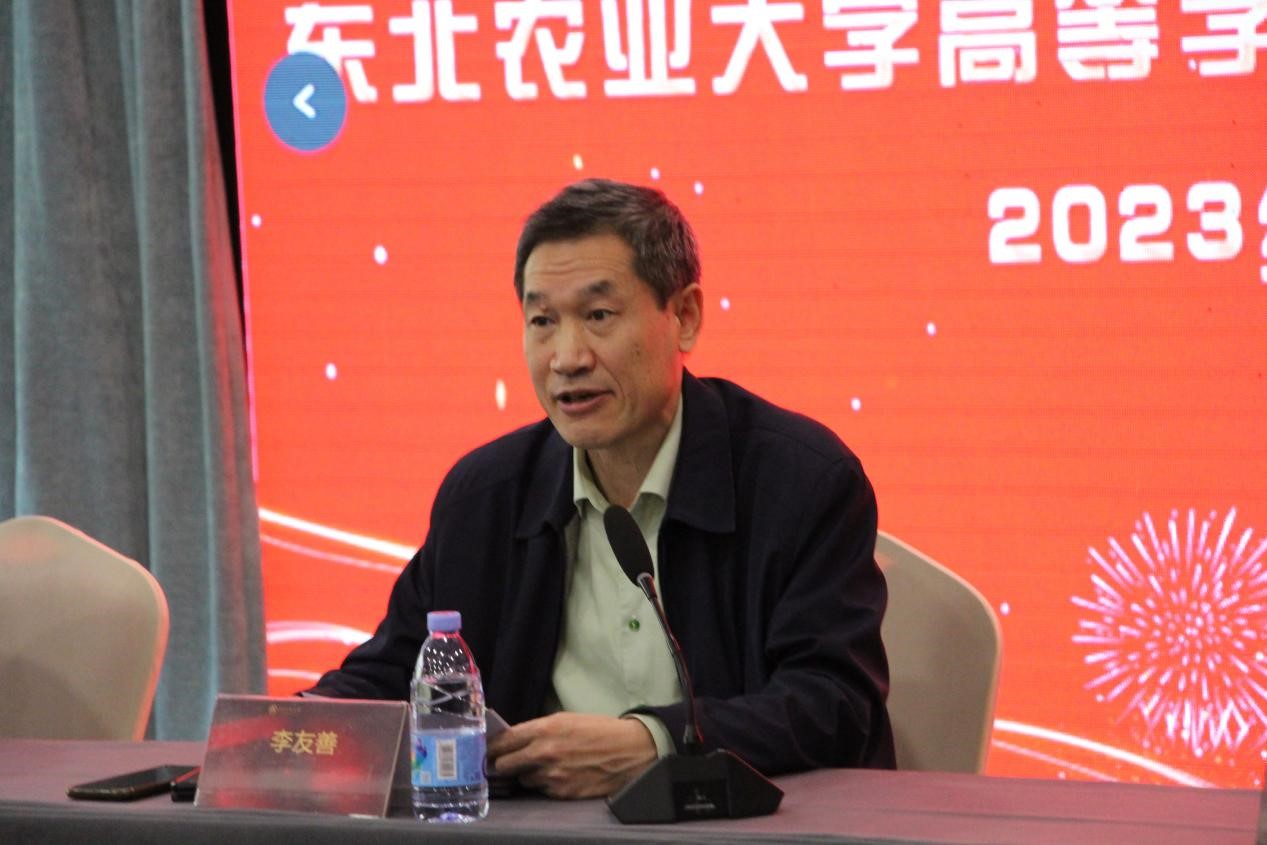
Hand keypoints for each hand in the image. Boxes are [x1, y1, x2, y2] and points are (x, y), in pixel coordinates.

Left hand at [486, 712, 656, 798]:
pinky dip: (546, 785)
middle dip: (505, 764)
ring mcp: (552, 775)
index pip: (504, 741)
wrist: (629, 750)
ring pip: (523, 780)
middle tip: (509, 763)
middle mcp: (544, 753)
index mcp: (545, 729)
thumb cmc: (599, 731)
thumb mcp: (566, 720)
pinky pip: (542, 790)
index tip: (486, 749)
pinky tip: (560, 776)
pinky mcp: (562, 792)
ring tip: (545, 767)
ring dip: (528, 775)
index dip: (492, 746)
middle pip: (504, 765)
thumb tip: (515, 740)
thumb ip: (539, 730)